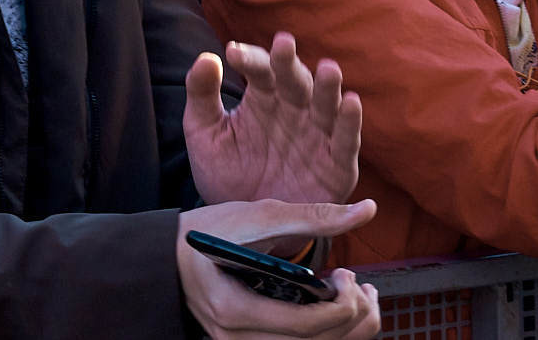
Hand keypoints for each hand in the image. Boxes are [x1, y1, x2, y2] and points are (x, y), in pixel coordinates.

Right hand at [176, 199, 380, 339]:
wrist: (169, 255)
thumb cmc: (211, 232)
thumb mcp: (258, 215)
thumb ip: (314, 216)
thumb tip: (367, 210)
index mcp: (233, 309)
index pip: (303, 326)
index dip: (340, 304)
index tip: (347, 273)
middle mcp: (236, 338)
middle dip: (351, 318)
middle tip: (360, 284)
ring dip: (346, 330)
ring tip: (359, 297)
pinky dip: (326, 333)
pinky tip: (337, 309)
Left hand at [185, 34, 361, 210]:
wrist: (244, 227)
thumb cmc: (226, 173)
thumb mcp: (205, 134)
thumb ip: (202, 95)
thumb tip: (206, 57)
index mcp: (263, 98)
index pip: (260, 70)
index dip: (249, 59)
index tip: (231, 52)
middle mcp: (294, 111)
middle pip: (295, 81)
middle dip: (289, 64)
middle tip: (282, 43)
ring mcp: (318, 136)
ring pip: (325, 105)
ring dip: (328, 87)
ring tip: (328, 68)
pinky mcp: (337, 166)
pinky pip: (346, 141)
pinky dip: (350, 122)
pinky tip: (351, 102)